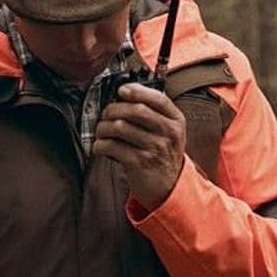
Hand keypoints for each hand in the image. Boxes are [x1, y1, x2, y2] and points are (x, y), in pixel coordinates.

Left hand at [92, 83, 185, 209]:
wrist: (167, 186)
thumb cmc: (162, 154)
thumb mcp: (168, 131)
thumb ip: (154, 112)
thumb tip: (125, 93)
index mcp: (176, 121)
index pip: (158, 99)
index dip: (137, 91)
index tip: (122, 91)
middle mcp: (168, 133)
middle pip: (136, 110)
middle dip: (114, 109)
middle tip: (105, 115)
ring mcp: (155, 148)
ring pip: (120, 127)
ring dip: (103, 127)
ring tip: (101, 132)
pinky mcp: (139, 163)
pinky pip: (113, 147)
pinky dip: (100, 145)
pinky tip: (100, 146)